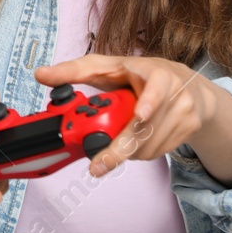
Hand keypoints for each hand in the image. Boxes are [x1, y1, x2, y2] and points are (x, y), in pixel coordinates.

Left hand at [35, 53, 231, 180]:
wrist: (190, 88)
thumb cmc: (142, 74)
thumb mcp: (109, 66)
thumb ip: (74, 71)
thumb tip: (40, 74)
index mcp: (155, 72)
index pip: (155, 88)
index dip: (149, 102)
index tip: (140, 114)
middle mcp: (175, 92)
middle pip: (145, 129)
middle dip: (119, 149)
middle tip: (97, 165)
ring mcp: (185, 112)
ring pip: (148, 145)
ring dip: (127, 150)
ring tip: (119, 137)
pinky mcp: (190, 129)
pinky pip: (157, 152)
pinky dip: (140, 152)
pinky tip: (137, 138)